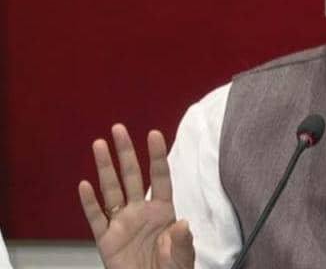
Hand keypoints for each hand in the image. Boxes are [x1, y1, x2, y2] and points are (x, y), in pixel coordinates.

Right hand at [78, 124, 194, 267]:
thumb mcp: (182, 259)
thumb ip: (182, 242)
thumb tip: (182, 224)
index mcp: (163, 212)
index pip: (160, 178)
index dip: (157, 156)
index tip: (154, 134)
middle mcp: (141, 212)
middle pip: (132, 176)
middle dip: (126, 152)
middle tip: (119, 129)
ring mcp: (122, 224)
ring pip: (111, 191)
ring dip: (104, 168)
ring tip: (99, 145)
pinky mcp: (107, 241)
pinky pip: (96, 219)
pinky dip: (89, 203)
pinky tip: (84, 186)